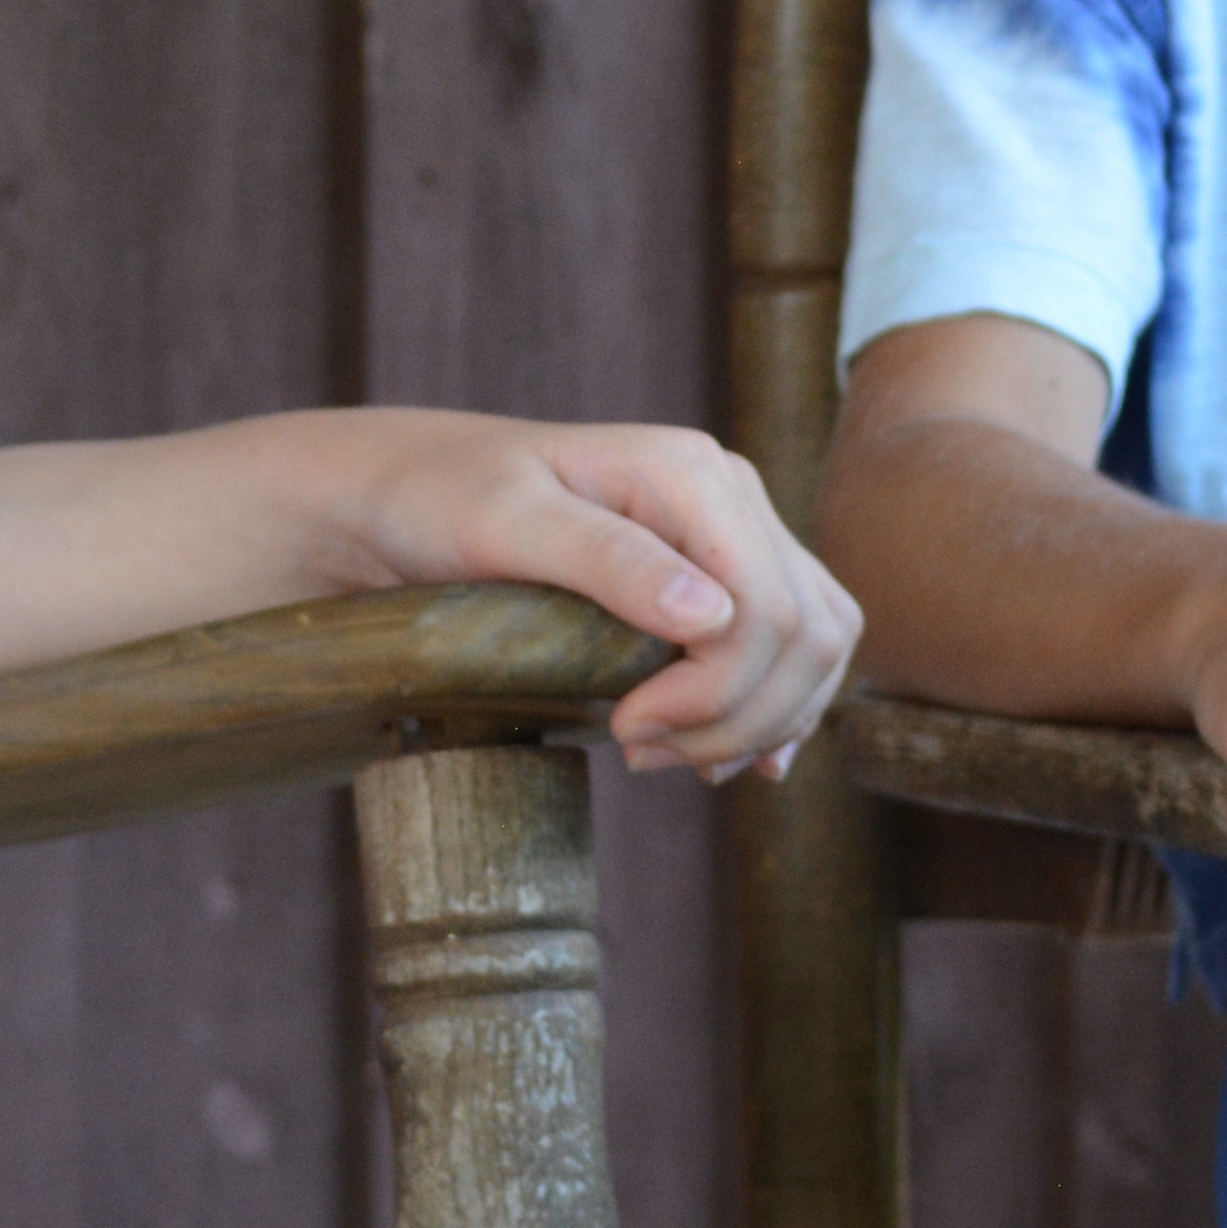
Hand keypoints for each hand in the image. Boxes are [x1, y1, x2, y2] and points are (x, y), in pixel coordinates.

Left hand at [347, 418, 858, 779]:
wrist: (408, 489)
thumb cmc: (441, 498)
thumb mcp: (504, 523)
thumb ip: (607, 560)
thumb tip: (709, 616)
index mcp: (690, 473)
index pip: (767, 609)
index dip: (715, 693)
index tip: (626, 733)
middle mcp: (730, 494)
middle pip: (805, 634)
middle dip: (737, 717)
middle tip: (638, 753)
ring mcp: (734, 531)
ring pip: (818, 644)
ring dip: (760, 720)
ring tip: (666, 754)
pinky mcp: (725, 570)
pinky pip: (797, 645)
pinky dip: (776, 707)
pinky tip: (731, 753)